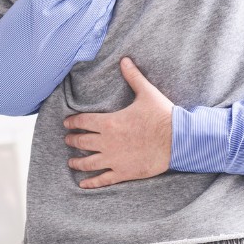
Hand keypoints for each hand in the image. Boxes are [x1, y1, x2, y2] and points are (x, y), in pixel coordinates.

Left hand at [63, 58, 172, 188]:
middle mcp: (107, 142)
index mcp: (109, 122)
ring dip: (77, 162)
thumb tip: (125, 60)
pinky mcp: (123, 172)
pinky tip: (83, 184)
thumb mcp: (147, 93)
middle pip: (82, 142)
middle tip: (68, 139)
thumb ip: (133, 77)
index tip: (67, 123)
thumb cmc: (162, 116)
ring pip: (88, 162)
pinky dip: (91, 183)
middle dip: (72, 140)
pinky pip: (103, 180)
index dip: (72, 122)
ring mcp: (114, 159)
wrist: (177, 140)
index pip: (83, 121)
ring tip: (71, 162)